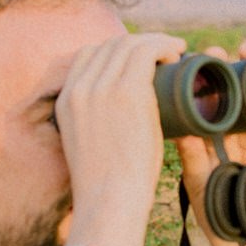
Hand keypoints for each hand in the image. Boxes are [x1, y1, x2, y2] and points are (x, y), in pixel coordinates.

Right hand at [55, 30, 181, 245]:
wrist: (108, 203)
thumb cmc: (105, 189)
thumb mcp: (87, 150)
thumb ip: (95, 130)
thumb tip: (115, 127)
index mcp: (66, 101)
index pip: (88, 56)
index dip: (116, 50)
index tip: (140, 58)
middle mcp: (79, 88)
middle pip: (110, 45)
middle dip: (139, 43)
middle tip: (164, 52)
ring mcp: (100, 88)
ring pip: (130, 44)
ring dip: (156, 42)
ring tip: (177, 51)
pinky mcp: (126, 92)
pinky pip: (147, 52)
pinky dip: (165, 46)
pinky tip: (179, 52)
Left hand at [176, 41, 245, 245]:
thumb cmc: (220, 220)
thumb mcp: (200, 184)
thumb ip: (191, 156)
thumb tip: (180, 126)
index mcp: (204, 142)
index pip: (198, 105)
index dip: (193, 82)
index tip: (185, 60)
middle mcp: (228, 136)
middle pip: (226, 94)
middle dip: (222, 69)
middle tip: (214, 50)